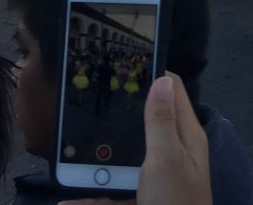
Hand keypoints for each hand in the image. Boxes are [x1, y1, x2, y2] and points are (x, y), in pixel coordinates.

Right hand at [57, 74, 211, 204]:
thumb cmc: (174, 203)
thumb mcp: (167, 158)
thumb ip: (161, 121)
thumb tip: (162, 78)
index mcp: (185, 137)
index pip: (173, 92)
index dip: (151, 75)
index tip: (122, 62)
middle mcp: (173, 154)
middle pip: (144, 124)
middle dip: (119, 116)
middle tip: (89, 102)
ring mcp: (156, 182)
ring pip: (125, 161)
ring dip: (100, 158)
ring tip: (71, 148)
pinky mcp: (141, 204)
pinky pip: (112, 197)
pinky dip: (91, 197)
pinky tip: (66, 200)